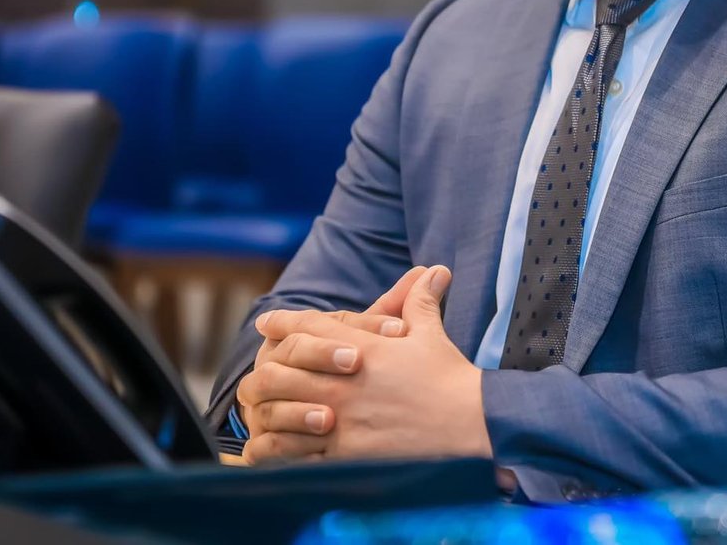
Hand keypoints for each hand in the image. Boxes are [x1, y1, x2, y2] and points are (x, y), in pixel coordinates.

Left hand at [239, 266, 489, 465]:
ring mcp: (340, 420)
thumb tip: (433, 271)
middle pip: (280, 368)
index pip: (308, 327)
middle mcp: (343, 382)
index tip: (267, 323)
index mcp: (361, 348)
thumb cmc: (451, 380)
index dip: (282, 322)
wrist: (471, 425)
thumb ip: (420, 302)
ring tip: (255, 413)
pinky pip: (292, 453)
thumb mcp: (430, 334)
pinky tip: (266, 450)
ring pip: (278, 411)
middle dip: (264, 369)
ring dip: (264, 411)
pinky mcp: (342, 455)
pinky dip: (274, 451)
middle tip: (256, 373)